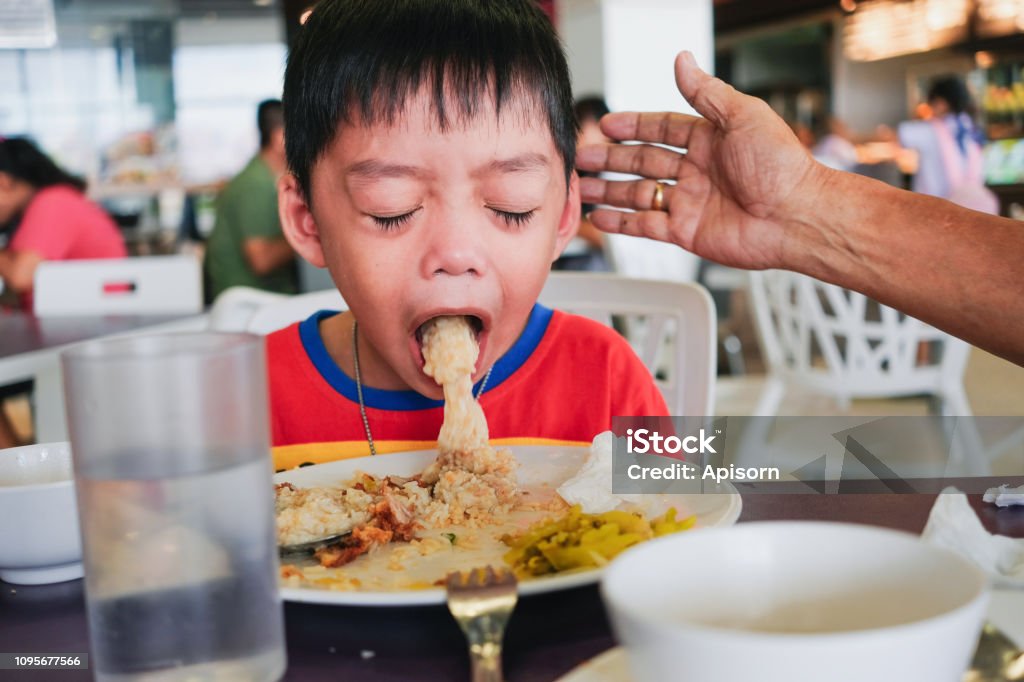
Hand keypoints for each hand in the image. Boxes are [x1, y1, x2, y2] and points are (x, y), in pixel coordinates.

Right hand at [576, 51, 830, 270]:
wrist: (796, 216)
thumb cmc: (781, 166)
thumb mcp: (742, 116)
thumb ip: (706, 92)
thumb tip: (683, 60)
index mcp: (709, 139)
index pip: (661, 128)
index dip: (633, 126)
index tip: (606, 125)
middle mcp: (697, 171)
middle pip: (643, 161)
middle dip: (612, 159)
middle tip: (583, 157)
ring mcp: (690, 202)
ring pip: (639, 194)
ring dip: (610, 190)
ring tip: (583, 188)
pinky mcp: (687, 232)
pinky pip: (646, 225)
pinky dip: (622, 223)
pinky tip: (600, 218)